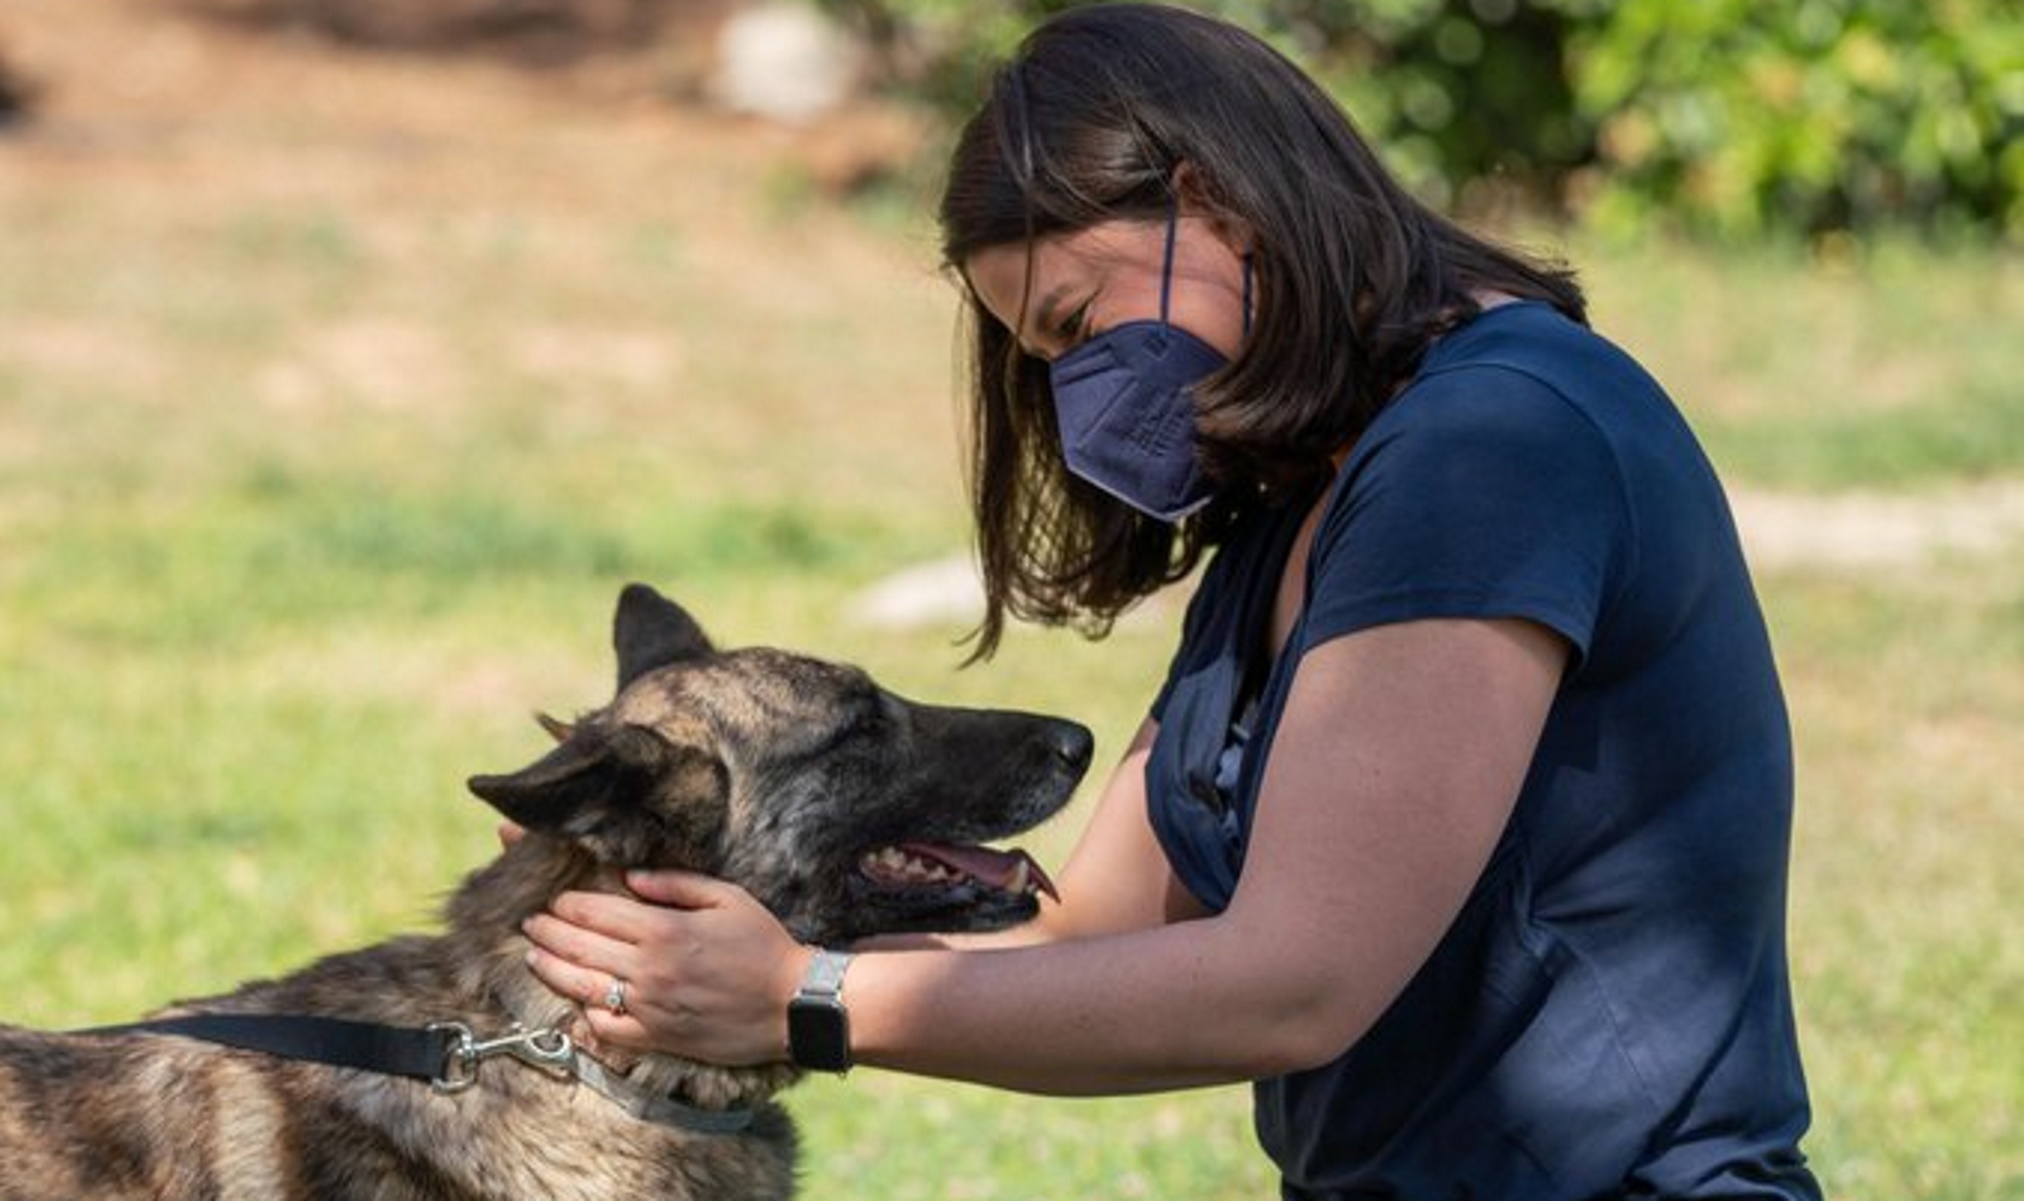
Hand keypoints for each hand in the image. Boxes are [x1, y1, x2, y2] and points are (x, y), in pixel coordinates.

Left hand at [520, 871, 812, 1067]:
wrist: (792, 1004)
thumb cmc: (764, 944)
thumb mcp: (728, 898)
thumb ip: (676, 883)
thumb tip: (630, 876)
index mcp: (664, 930)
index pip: (596, 912)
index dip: (567, 905)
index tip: (553, 900)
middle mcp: (649, 969)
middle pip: (579, 946)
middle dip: (547, 932)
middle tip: (529, 923)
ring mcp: (650, 1007)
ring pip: (583, 986)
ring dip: (551, 970)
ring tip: (533, 957)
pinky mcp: (657, 1037)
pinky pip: (607, 1029)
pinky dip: (585, 1016)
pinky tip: (575, 1003)